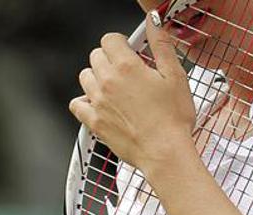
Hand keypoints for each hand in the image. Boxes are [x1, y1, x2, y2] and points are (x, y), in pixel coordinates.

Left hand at [69, 11, 196, 172]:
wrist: (165, 152)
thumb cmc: (173, 119)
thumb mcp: (175, 76)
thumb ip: (162, 45)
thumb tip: (154, 23)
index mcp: (126, 66)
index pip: (110, 39)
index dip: (121, 42)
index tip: (130, 51)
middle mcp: (107, 81)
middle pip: (96, 56)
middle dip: (110, 59)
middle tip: (128, 72)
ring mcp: (98, 102)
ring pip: (85, 76)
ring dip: (98, 77)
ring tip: (116, 88)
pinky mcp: (94, 122)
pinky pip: (77, 103)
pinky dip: (85, 101)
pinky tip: (100, 104)